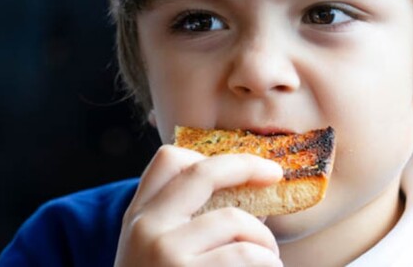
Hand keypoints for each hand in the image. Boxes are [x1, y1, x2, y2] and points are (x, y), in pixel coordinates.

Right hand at [114, 145, 283, 266]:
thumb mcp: (156, 256)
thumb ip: (184, 224)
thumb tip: (249, 192)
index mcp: (138, 219)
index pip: (168, 161)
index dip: (209, 157)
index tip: (241, 165)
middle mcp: (147, 230)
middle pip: (204, 173)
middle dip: (248, 166)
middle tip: (274, 175)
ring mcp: (168, 254)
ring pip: (238, 223)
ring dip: (265, 245)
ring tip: (266, 264)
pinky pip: (251, 259)